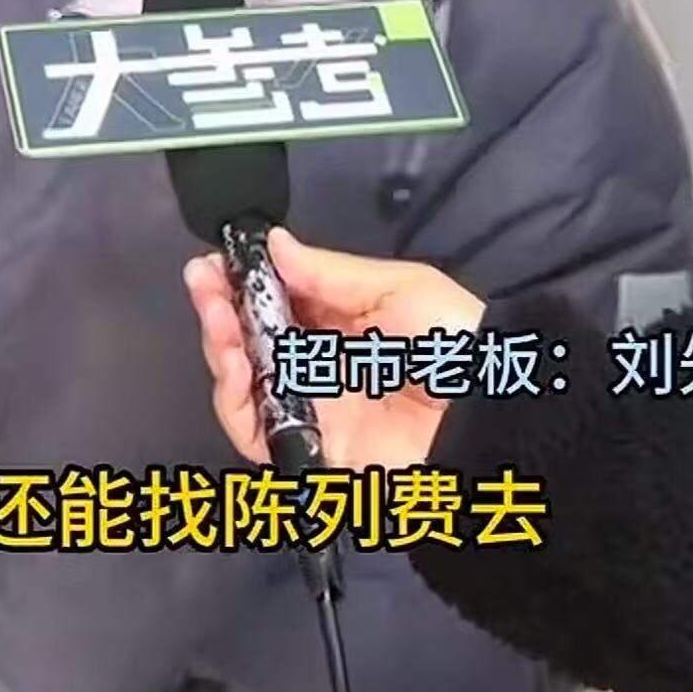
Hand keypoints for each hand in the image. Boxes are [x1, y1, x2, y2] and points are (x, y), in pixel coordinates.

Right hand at [184, 227, 483, 472]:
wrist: (489, 417)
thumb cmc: (457, 341)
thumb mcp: (398, 287)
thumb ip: (330, 272)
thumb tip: (274, 244)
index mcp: (344, 318)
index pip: (278, 299)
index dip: (243, 280)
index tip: (217, 259)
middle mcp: (322, 362)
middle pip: (251, 338)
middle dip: (220, 306)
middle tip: (202, 281)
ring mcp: (313, 406)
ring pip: (243, 381)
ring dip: (219, 346)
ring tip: (218, 319)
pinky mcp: (312, 447)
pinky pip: (256, 431)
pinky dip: (233, 398)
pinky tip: (233, 363)